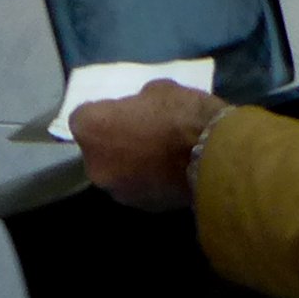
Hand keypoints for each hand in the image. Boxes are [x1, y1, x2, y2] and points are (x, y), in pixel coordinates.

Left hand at [69, 80, 224, 213]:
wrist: (214, 157)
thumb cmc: (182, 114)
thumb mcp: (156, 89)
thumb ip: (136, 104)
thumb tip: (138, 112)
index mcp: (90, 128)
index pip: (83, 118)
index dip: (104, 114)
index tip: (123, 111)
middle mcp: (94, 165)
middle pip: (98, 150)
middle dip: (114, 143)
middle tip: (141, 134)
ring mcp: (117, 191)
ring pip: (117, 173)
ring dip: (130, 165)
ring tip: (158, 156)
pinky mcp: (141, 207)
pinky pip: (138, 188)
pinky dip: (148, 181)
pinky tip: (169, 172)